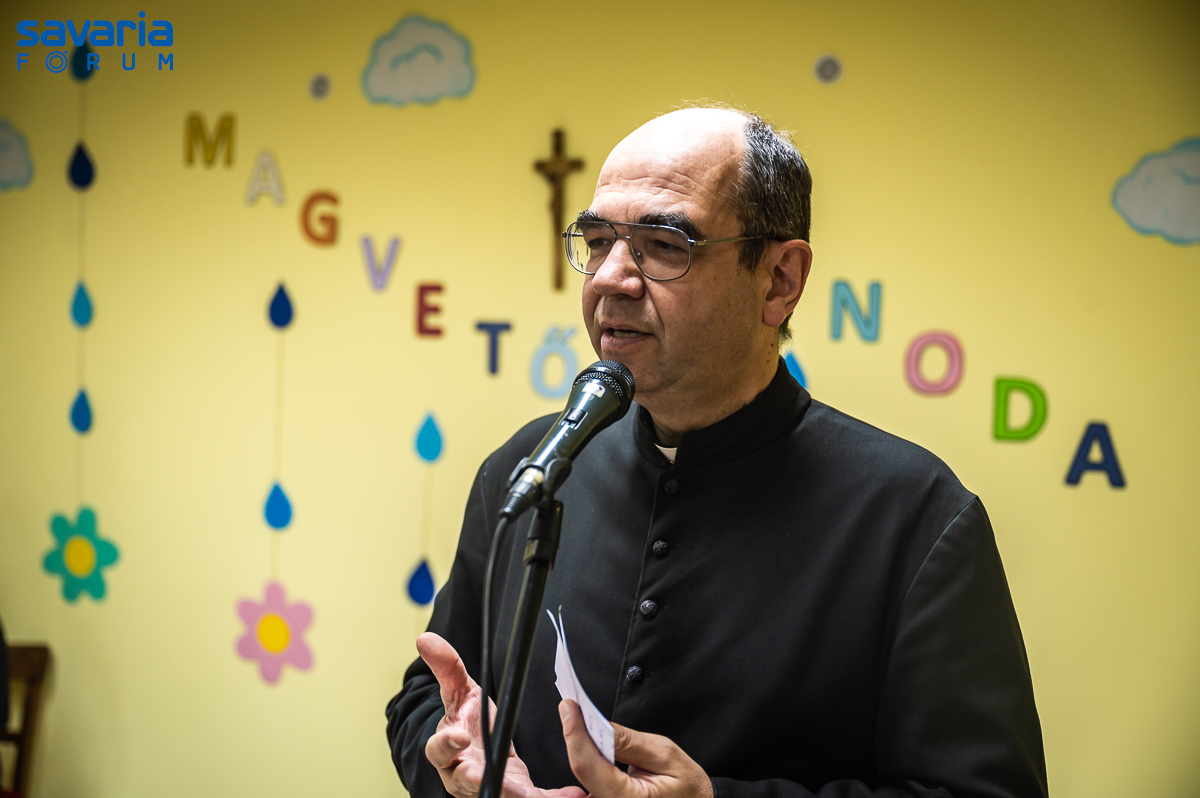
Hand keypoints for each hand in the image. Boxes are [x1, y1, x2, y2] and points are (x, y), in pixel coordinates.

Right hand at [419, 633, 586, 797]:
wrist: (483, 753)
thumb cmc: (469, 725)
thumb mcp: (460, 694)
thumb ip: (447, 669)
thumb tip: (425, 638)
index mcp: (447, 750)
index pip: (438, 750)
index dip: (447, 744)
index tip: (461, 737)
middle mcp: (462, 776)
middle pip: (468, 781)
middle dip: (483, 781)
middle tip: (502, 783)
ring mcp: (488, 788)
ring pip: (500, 794)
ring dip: (521, 796)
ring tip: (539, 796)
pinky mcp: (513, 795)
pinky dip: (552, 797)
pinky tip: (573, 793)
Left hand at [559, 700, 713, 797]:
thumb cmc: (688, 786)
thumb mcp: (664, 754)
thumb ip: (628, 741)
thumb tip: (597, 725)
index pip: (587, 765)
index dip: (575, 732)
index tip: (569, 707)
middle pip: (581, 769)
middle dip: (576, 737)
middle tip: (573, 709)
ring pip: (583, 775)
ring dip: (582, 748)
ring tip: (582, 723)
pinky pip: (590, 781)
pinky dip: (589, 760)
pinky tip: (592, 744)